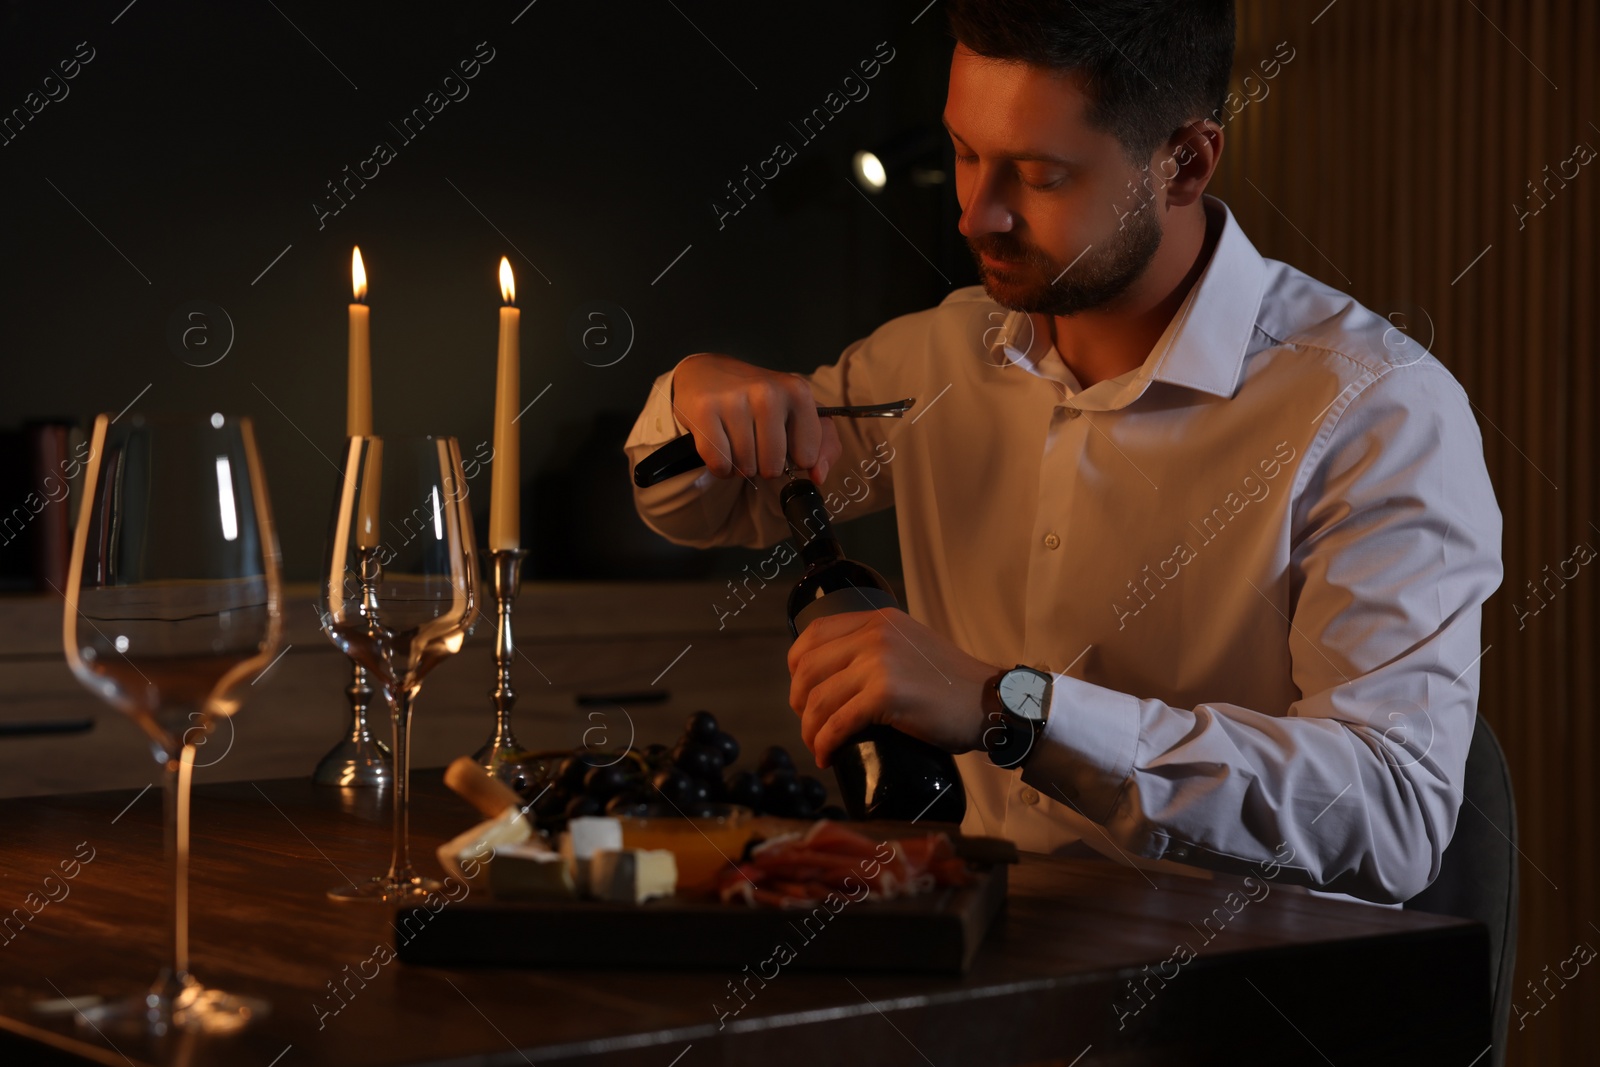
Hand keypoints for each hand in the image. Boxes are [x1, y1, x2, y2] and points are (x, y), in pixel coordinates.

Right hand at [672, 353, 841, 481]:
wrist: (706, 373)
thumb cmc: (758, 399)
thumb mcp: (800, 413)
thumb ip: (825, 445)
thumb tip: (818, 476)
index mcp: (797, 392)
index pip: (806, 457)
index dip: (793, 459)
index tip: (783, 441)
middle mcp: (768, 393)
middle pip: (772, 467)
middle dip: (763, 464)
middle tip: (754, 440)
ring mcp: (734, 400)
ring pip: (745, 468)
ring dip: (740, 465)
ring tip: (736, 440)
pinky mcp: (704, 410)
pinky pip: (720, 464)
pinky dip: (720, 466)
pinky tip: (720, 445)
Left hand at [787, 607, 998, 768]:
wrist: (989, 702)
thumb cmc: (954, 685)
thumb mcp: (910, 646)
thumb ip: (879, 649)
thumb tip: (840, 677)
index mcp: (878, 621)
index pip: (815, 633)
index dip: (797, 665)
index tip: (801, 689)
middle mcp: (874, 636)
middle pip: (808, 669)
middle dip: (799, 702)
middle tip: (809, 724)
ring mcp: (878, 664)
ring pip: (818, 699)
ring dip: (810, 730)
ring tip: (817, 746)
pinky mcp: (885, 695)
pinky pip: (837, 723)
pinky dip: (825, 743)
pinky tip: (827, 756)